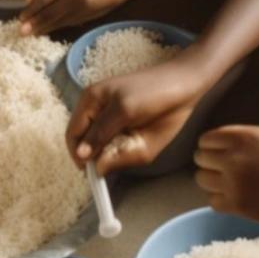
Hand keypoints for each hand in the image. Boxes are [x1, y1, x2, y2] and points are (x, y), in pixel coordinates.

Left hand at [20, 0, 128, 34]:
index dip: (32, 8)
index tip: (20, 17)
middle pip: (51, 11)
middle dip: (35, 23)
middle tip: (21, 32)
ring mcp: (85, 7)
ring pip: (59, 20)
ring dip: (43, 28)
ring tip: (30, 34)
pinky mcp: (90, 17)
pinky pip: (68, 23)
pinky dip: (56, 26)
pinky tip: (46, 29)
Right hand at [66, 54, 209, 174]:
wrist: (185, 84)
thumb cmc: (156, 93)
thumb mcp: (126, 112)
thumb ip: (102, 135)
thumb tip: (84, 158)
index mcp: (90, 101)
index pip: (73, 135)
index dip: (79, 155)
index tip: (91, 173)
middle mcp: (94, 109)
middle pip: (84, 142)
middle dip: (97, 155)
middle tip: (112, 165)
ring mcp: (109, 117)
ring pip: (100, 145)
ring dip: (111, 151)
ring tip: (128, 147)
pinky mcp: (124, 124)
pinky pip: (115, 144)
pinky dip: (121, 148)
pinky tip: (135, 140)